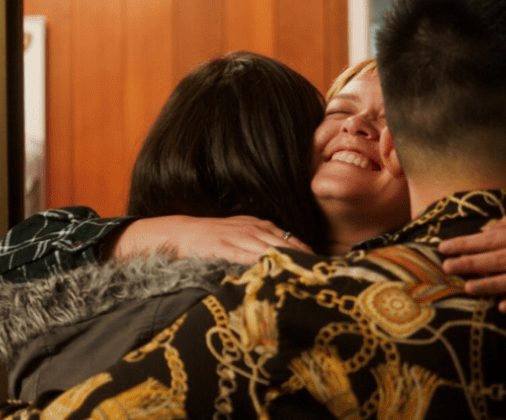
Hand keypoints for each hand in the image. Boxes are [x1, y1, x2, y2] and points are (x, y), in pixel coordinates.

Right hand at [105, 215, 311, 263]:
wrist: (179, 234)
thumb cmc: (211, 239)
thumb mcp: (240, 235)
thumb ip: (261, 245)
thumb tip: (283, 264)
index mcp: (260, 226)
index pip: (293, 242)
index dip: (309, 256)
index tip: (326, 271)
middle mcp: (254, 229)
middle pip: (289, 246)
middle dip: (307, 262)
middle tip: (324, 278)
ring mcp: (240, 237)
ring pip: (273, 250)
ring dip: (292, 264)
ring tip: (308, 279)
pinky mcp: (225, 246)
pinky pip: (248, 256)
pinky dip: (264, 265)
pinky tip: (275, 275)